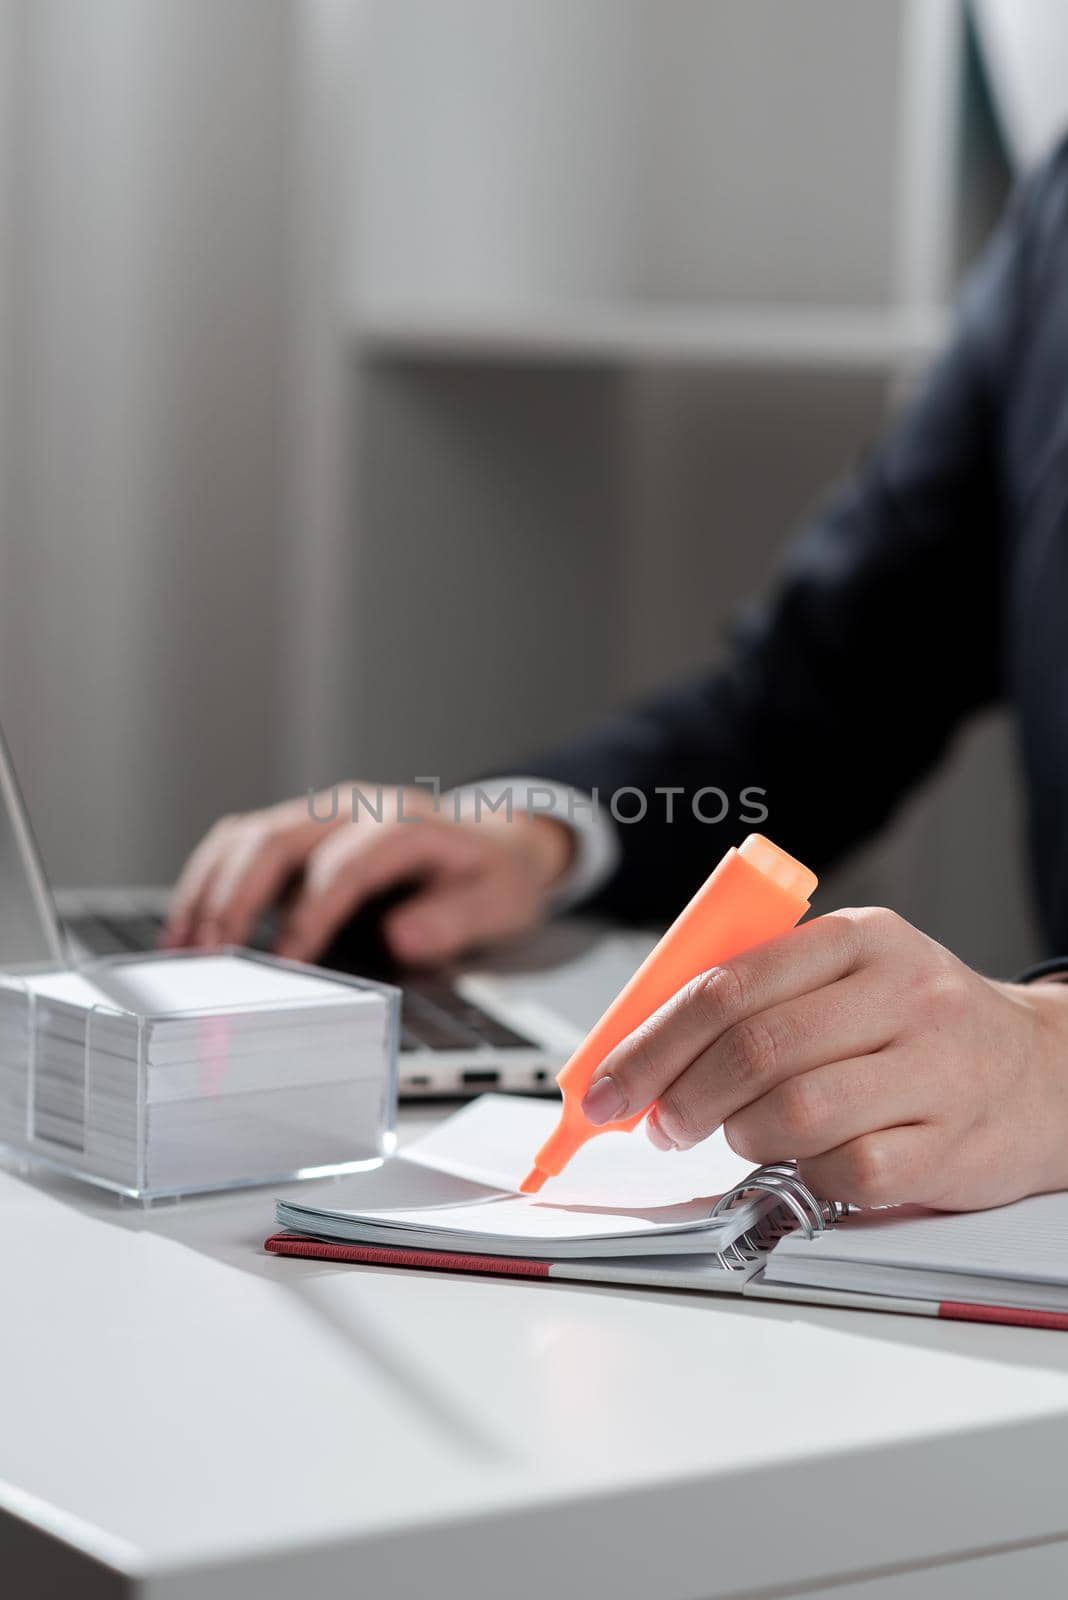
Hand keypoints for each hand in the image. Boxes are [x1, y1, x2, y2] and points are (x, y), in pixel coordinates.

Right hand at [163, 783, 572, 965]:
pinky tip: (187, 927)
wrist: (491, 846)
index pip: (343, 864)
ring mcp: (317, 816)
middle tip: (212, 956)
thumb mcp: (497, 902)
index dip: (312, 913)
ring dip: (209, 889)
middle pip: (278, 840)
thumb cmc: (490, 879)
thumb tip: (399, 936)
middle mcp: (351, 810)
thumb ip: (453, 920)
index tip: (287, 963)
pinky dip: (206, 882)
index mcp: (402, 824)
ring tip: (183, 946)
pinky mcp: (295, 833)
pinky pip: (238, 846)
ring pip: (246, 837)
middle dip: (238, 899)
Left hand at [581, 907, 1067, 1210]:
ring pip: (794, 1113)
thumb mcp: (847, 976)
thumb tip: (640, 1046)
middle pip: (755, 1049)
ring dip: (740, 1136)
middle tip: (658, 1123)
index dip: (652, 1042)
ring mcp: (932, 1069)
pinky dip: (805, 1173)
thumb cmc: (917, 1026)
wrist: (1043, 1073)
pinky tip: (806, 1160)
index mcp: (859, 939)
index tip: (606, 1084)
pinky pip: (846, 1170)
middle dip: (681, 1096)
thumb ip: (758, 994)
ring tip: (738, 1134)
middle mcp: (902, 993)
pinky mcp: (949, 1144)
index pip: (729, 985)